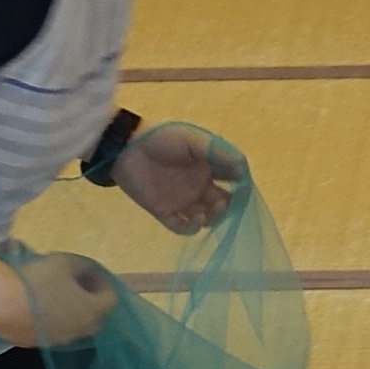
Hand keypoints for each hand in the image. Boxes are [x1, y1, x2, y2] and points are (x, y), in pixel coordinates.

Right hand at [6, 249, 122, 349]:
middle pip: (95, 318)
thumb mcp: (65, 262)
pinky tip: (39, 309)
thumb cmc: (38, 280)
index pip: (111, 299)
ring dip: (72, 314)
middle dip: (92, 302)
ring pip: (73, 328)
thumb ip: (82, 266)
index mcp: (92, 311)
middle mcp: (79, 331)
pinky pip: (52, 333)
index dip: (104, 284)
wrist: (0, 303)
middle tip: (78, 285)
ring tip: (57, 297)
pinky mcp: (36, 344)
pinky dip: (52, 322)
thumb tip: (87, 270)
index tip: (93, 272)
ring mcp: (58, 341)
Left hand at [112, 121, 234, 236]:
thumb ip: (217, 153)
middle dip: (230, 206)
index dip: (241, 185)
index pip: (232, 180)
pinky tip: (197, 220)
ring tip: (209, 212)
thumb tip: (243, 167)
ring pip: (206, 217)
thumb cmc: (161, 140)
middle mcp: (198, 185)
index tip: (244, 187)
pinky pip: (183, 228)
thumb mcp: (192, 140)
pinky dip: (193, 228)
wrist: (125, 149)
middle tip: (225, 203)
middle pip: (222, 202)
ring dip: (213, 218)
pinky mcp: (165, 212)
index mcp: (207, 167)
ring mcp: (182, 200)